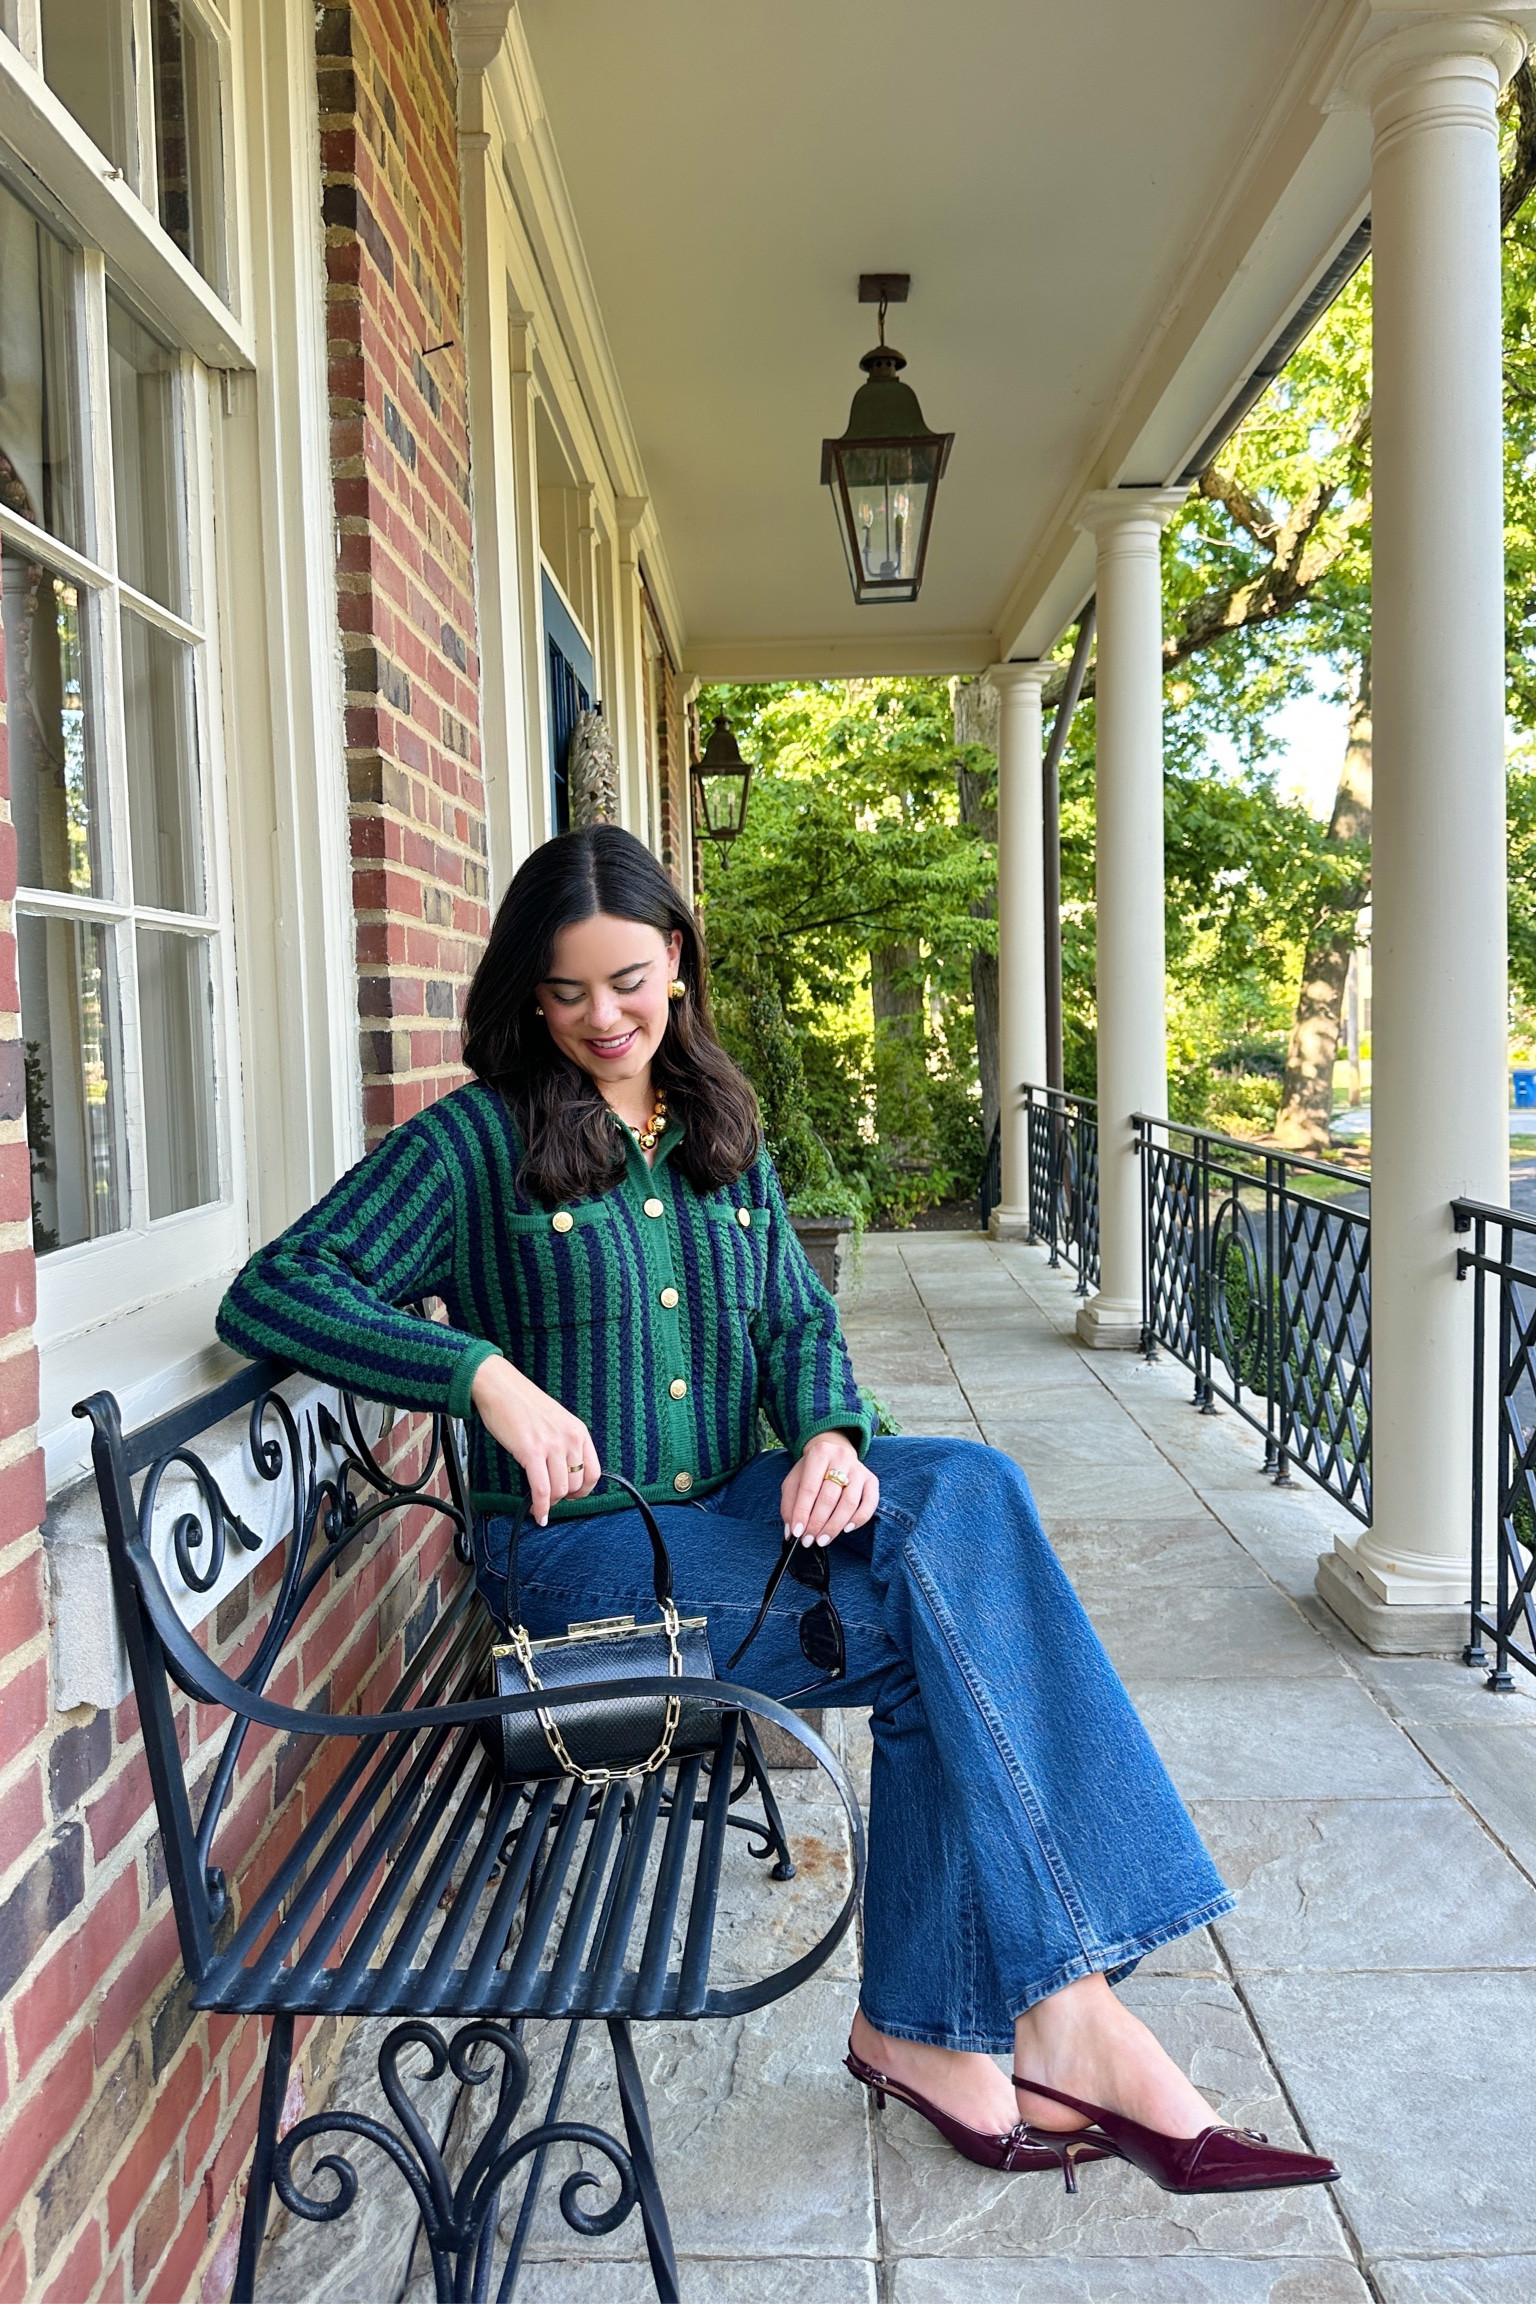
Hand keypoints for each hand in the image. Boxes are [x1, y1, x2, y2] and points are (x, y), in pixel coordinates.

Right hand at [469, 1355, 599, 1525]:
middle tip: (550, 1500)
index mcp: (579, 1431)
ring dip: (550, 1503)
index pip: (594, 1472)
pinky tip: (537, 1513)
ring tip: (540, 1505)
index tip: (572, 1496)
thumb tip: (563, 1473)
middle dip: (563, 1498)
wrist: (500, 1387)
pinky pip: (541, 1489)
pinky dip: (540, 1506)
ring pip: (560, 1490)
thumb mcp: (556, 1421)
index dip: (584, 1491)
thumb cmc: (523, 1404)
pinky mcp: (531, 1451)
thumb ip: (564, 1443)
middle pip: (577, 1485)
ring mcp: (552, 1445)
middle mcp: (570, 1438)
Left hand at [780, 1432, 877, 1547]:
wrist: (834, 1453)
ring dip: (835, 1526)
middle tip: (808, 1539)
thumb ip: (789, 1504)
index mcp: (819, 1454)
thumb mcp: (794, 1480)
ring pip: (850, 1502)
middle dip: (817, 1523)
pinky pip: (870, 1503)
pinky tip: (846, 1529)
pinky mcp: (872, 1480)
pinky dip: (859, 1519)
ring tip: (823, 1539)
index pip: (809, 1488)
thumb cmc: (812, 1471)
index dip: (802, 1512)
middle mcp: (841, 1458)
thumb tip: (791, 1531)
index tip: (797, 1532)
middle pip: (830, 1496)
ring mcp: (859, 1469)